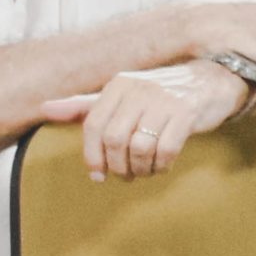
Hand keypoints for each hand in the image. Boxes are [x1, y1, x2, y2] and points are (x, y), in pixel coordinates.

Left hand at [40, 59, 245, 181]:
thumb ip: (84, 105)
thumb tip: (44, 109)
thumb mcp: (121, 95)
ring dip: (140, 169)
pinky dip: (161, 166)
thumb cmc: (160, 93)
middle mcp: (138, 89)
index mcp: (118, 84)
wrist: (211, 81)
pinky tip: (162, 165)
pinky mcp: (186, 113)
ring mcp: (164, 100)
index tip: (98, 175)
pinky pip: (165, 150)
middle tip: (125, 175)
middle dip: (117, 166)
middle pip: (114, 140)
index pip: (93, 125)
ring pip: (139, 148)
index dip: (92, 156)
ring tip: (144, 170)